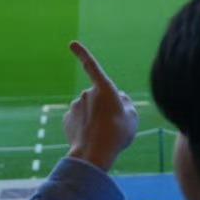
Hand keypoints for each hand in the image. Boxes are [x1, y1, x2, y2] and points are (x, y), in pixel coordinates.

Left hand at [63, 41, 139, 171]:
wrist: (94, 155)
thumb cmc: (117, 134)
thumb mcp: (132, 116)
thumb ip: (126, 103)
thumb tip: (118, 98)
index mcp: (104, 88)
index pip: (91, 66)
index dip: (82, 53)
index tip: (71, 44)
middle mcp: (86, 93)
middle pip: (99, 97)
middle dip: (105, 107)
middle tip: (114, 125)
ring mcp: (75, 106)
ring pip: (89, 109)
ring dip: (96, 117)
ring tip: (104, 134)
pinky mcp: (67, 119)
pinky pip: (79, 120)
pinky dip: (85, 126)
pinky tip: (91, 137)